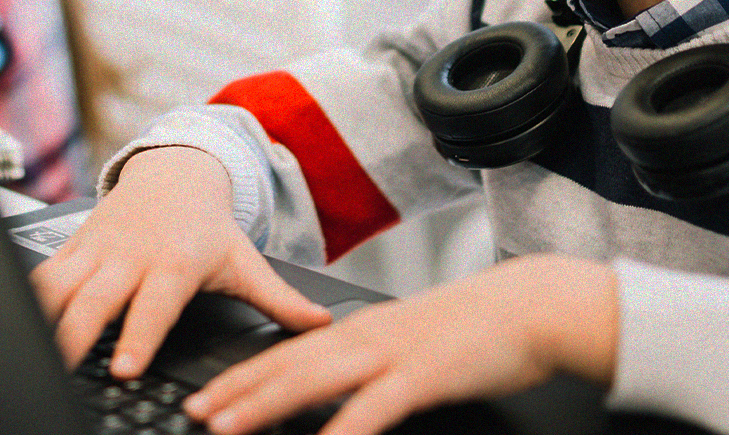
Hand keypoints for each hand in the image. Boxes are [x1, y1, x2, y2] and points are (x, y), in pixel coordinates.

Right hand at [30, 146, 328, 378]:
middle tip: (61, 367)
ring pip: (61, 285)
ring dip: (43, 317)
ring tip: (30, 352)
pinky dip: (26, 295)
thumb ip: (280, 300)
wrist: (174, 169)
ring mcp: (98, 250)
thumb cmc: (206, 226)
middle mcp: (131, 256)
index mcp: (173, 264)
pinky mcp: (73, 246)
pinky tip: (13, 321)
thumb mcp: (245, 261)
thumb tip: (321, 326)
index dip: (138, 336)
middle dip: (77, 335)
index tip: (125, 367)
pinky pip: (43, 272)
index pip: (154, 305)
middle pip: (97, 299)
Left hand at [183, 254, 617, 434]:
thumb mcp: (411, 344)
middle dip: (236, 393)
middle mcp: (365, 338)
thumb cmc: (477, 330)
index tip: (206, 397)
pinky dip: (343, 429)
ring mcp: (392, 355)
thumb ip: (372, 365)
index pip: (287, 355)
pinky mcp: (424, 375)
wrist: (533, 306)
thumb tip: (339, 397)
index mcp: (361, 331)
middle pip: (287, 367)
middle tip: (195, 413)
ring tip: (229, 428)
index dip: (242, 378)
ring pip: (314, 382)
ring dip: (266, 406)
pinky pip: (375, 407)